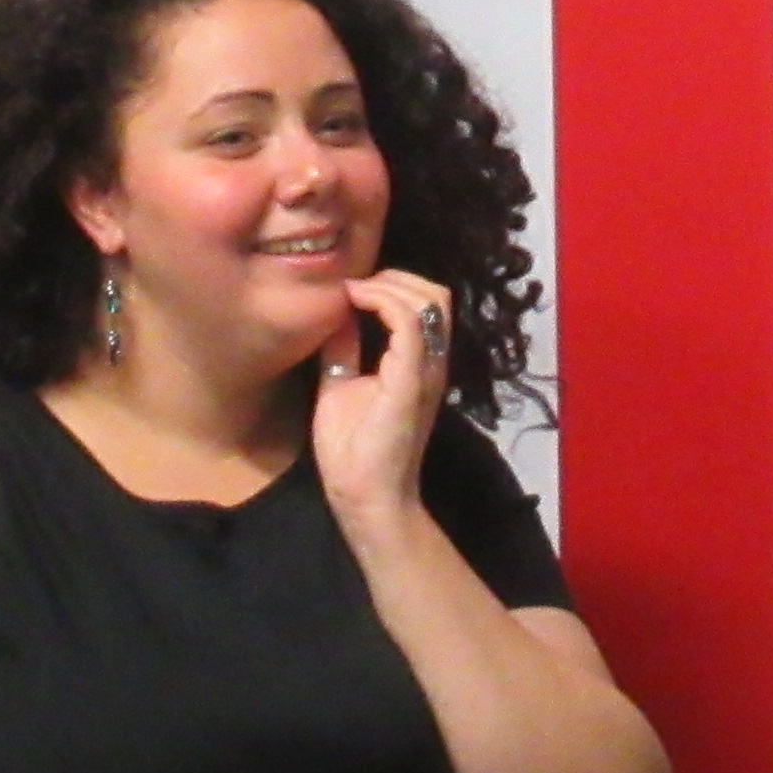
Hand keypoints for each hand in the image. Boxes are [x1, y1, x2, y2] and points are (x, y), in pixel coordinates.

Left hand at [310, 269, 453, 533]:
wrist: (363, 496)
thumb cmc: (353, 452)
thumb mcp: (341, 383)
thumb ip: (345, 349)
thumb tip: (337, 314)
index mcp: (419, 362)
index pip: (426, 302)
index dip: (391, 282)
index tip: (350, 287)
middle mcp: (432, 361)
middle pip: (435, 293)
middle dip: (394, 276)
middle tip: (354, 286)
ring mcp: (427, 370)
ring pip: (430, 300)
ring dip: (388, 285)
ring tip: (354, 292)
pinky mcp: (412, 381)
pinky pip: (410, 325)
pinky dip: (382, 302)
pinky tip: (354, 303)